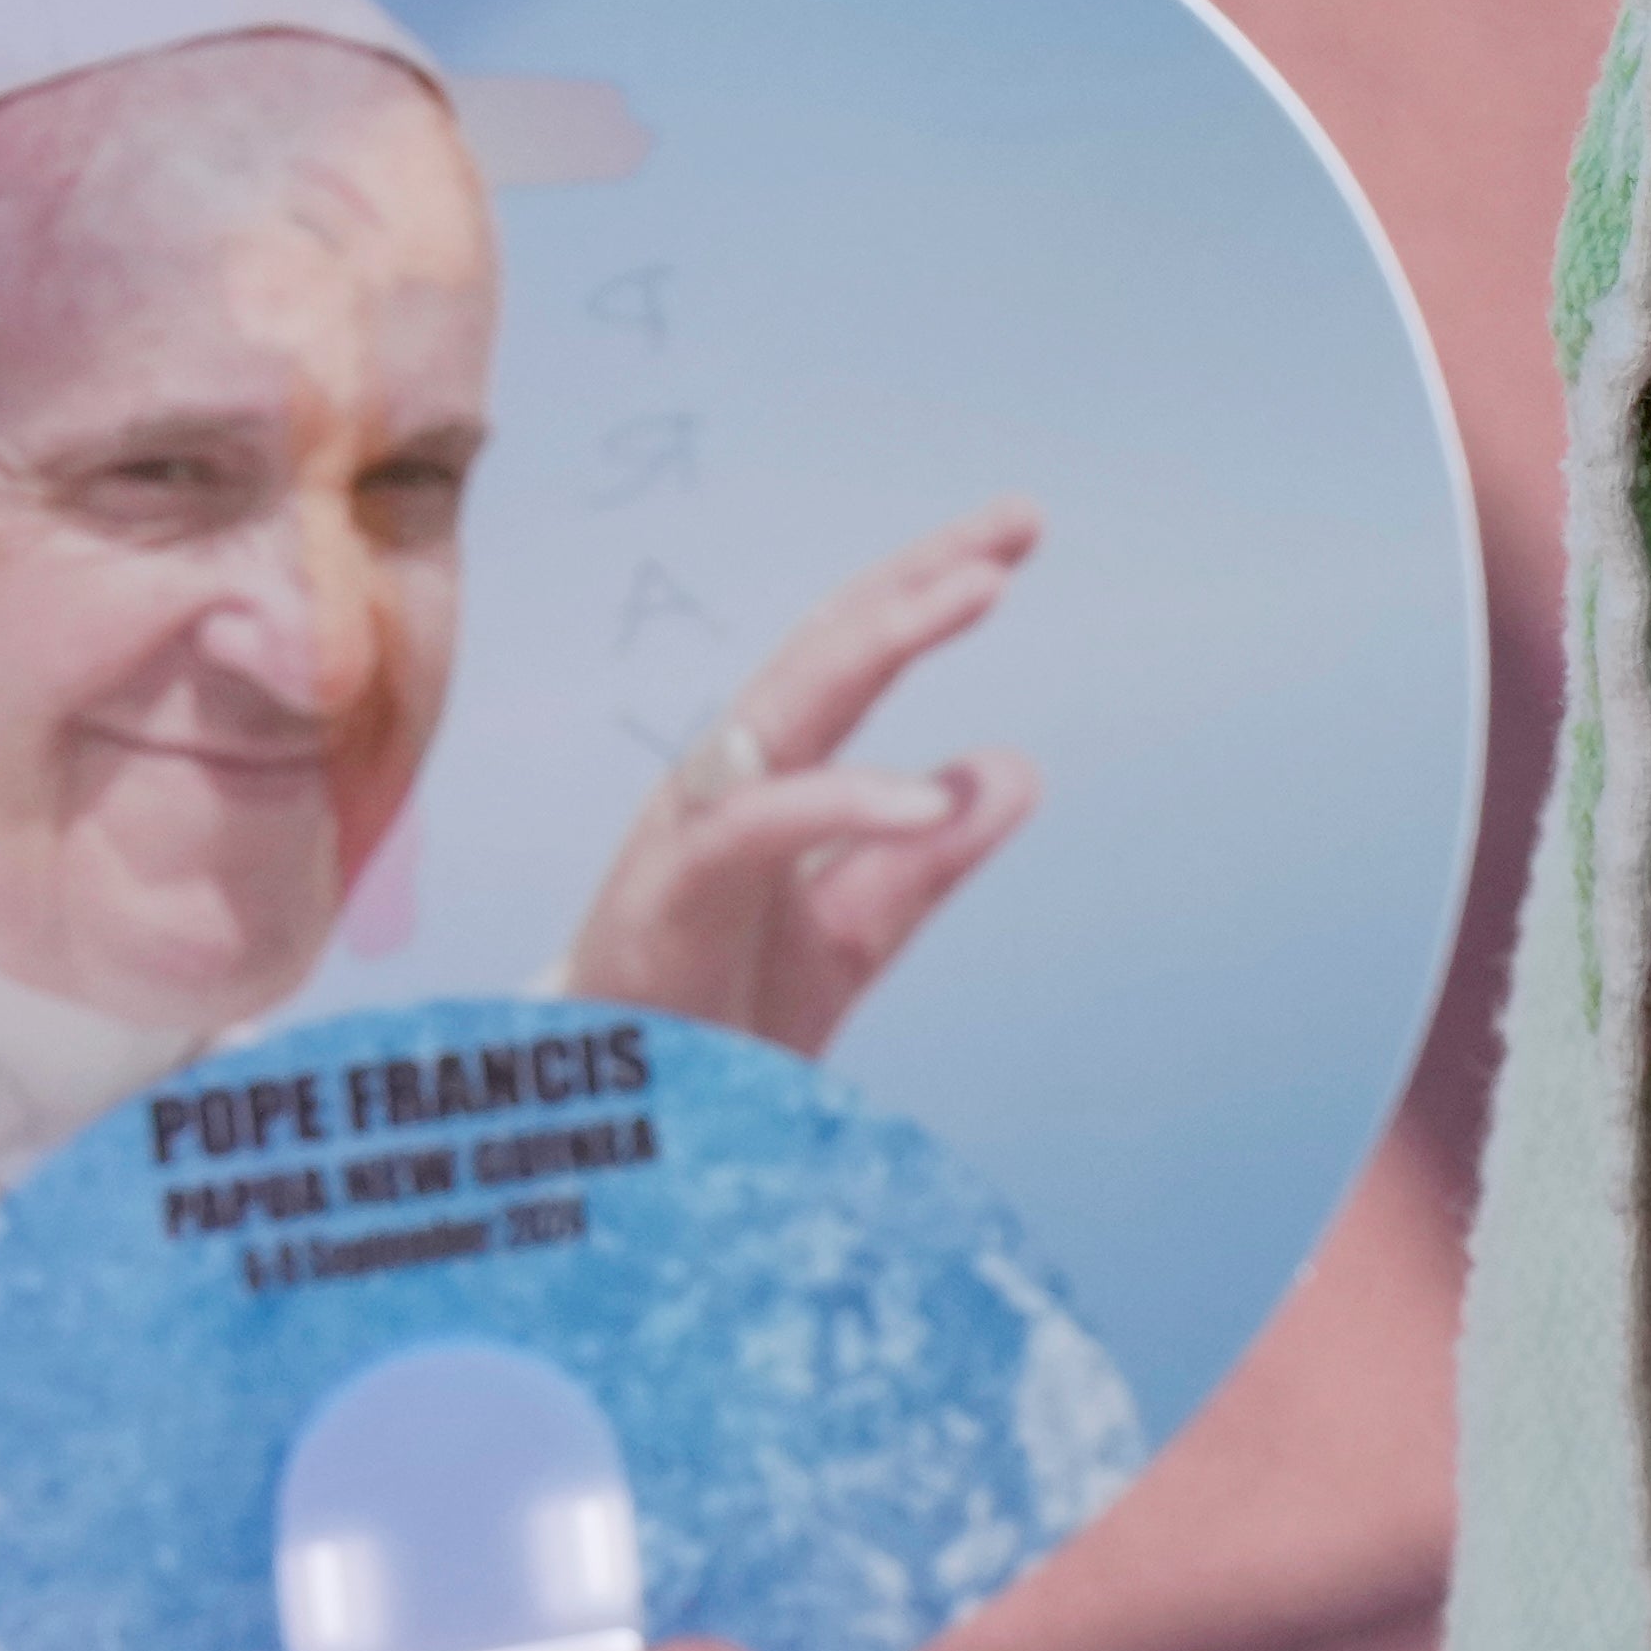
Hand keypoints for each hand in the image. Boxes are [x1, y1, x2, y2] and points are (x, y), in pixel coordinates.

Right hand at [562, 502, 1044, 1055]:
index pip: (854, 656)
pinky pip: (759, 825)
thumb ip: (926, 858)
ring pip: (790, 704)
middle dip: (920, 575)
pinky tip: (924, 800)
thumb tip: (1012, 770)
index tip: (1018, 532)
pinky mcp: (671, 894)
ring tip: (982, 589)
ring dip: (886, 638)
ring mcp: (693, 828)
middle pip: (826, 647)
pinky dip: (844, 803)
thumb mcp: (853, 933)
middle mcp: (728, 780)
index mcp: (772, 779)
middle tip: (1019, 520)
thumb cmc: (717, 1019)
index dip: (929, 587)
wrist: (632, 1130)